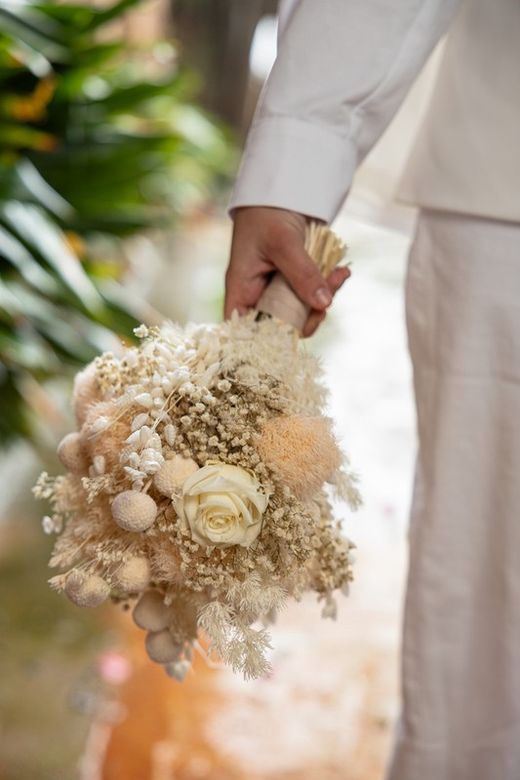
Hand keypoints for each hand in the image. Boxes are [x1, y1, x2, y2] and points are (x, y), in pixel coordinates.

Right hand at [224, 206, 349, 336]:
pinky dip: (329, 286)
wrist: (283, 190)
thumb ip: (302, 273)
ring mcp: (279, 290)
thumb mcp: (283, 242)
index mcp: (242, 289)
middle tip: (328, 301)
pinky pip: (314, 295)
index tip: (289, 336)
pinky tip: (341, 271)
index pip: (243, 329)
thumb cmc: (267, 213)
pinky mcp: (297, 282)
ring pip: (302, 311)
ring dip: (324, 298)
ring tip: (340, 276)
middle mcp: (258, 294)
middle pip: (279, 326)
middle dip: (307, 317)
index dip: (261, 341)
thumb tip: (323, 304)